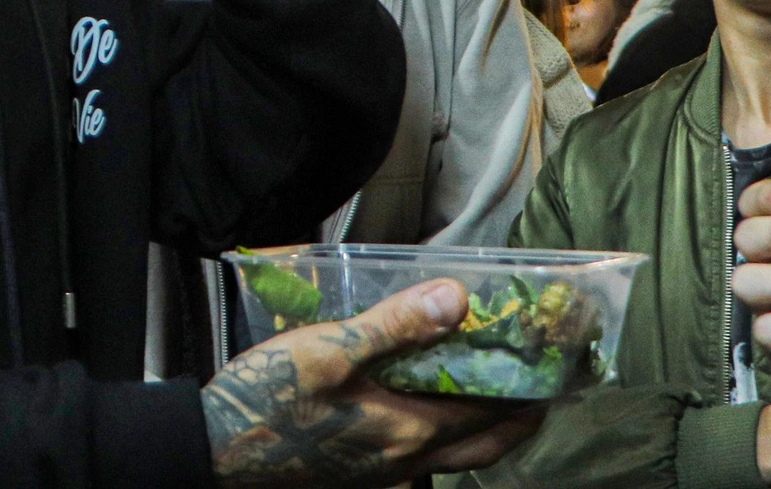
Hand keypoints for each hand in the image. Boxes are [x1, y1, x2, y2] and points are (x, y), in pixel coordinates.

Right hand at [202, 278, 542, 488]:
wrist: (214, 453)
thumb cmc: (267, 399)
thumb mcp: (328, 349)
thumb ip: (395, 325)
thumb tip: (459, 298)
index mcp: (409, 429)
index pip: (492, 409)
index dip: (530, 384)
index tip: (555, 360)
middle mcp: (407, 462)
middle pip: (486, 445)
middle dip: (522, 416)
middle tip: (541, 386)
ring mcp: (383, 477)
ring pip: (456, 460)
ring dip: (484, 431)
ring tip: (494, 396)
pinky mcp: (358, 479)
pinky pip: (420, 467)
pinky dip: (441, 443)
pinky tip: (422, 418)